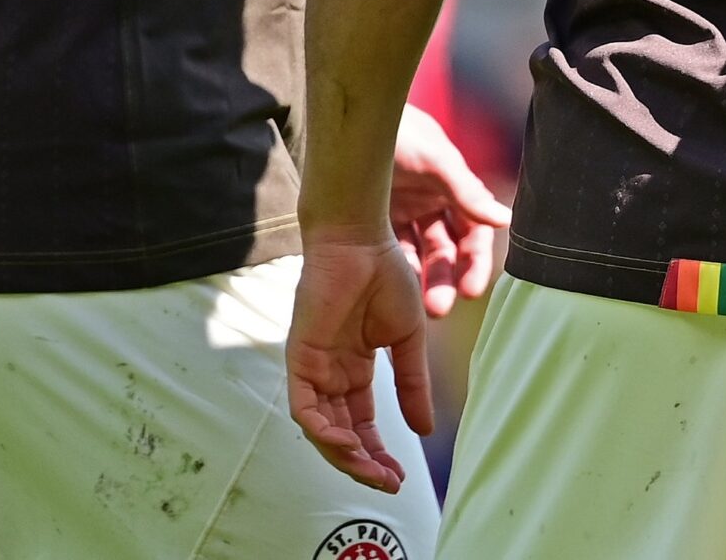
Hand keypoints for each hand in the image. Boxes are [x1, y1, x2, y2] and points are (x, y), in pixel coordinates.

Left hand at [286, 230, 435, 493]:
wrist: (362, 242)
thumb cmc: (385, 277)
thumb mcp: (409, 339)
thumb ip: (413, 385)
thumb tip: (425, 430)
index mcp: (355, 370)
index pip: (363, 424)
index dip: (380, 452)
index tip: (400, 475)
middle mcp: (331, 375)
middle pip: (341, 434)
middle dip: (363, 463)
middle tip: (387, 482)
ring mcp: (313, 369)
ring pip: (321, 429)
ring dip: (344, 455)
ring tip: (371, 470)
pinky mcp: (300, 359)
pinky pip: (305, 408)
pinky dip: (324, 431)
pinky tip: (348, 443)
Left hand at [388, 103, 511, 316]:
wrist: (349, 117)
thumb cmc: (399, 130)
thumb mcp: (435, 158)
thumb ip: (467, 191)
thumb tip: (504, 220)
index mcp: (454, 188)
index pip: (473, 233)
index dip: (475, 262)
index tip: (472, 291)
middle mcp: (433, 203)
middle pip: (446, 251)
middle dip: (446, 279)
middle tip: (438, 308)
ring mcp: (404, 211)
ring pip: (418, 255)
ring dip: (421, 280)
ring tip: (415, 307)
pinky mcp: (377, 218)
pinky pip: (390, 251)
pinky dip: (394, 269)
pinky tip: (391, 288)